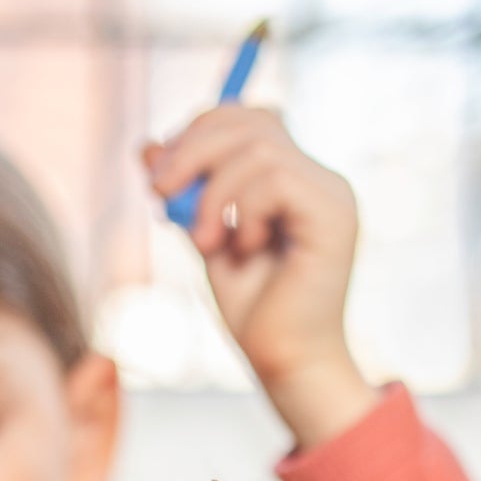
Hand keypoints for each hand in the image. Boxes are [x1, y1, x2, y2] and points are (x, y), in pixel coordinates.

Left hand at [144, 107, 377, 447]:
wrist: (285, 363)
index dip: (200, 130)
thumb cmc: (253, 312)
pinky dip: (240, 209)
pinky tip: (240, 248)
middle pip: (252, 119)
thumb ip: (186, 194)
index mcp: (294, 179)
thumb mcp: (206, 240)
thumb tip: (147, 144)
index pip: (249, 117)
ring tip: (204, 243)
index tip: (161, 175)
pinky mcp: (334, 214)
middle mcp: (319, 178)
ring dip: (213, 194)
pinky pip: (275, 177)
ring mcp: (331, 193)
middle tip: (159, 193)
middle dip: (193, 149)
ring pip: (259, 147)